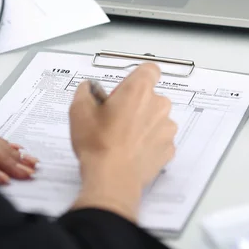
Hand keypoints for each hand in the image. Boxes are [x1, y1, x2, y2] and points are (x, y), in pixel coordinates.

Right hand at [68, 63, 177, 221]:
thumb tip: (89, 89)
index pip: (150, 70)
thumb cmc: (98, 143)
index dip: (136, 79)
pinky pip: (159, 139)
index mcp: (139, 89)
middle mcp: (159, 105)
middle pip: (151, 97)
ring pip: (156, 119)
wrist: (112, 178)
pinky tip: (131, 151)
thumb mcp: (79, 110)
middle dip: (137, 104)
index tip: (124, 91)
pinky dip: (149, 143)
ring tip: (122, 139)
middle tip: (116, 119)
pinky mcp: (169, 149)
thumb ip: (85, 91)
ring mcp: (167, 128)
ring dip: (144, 124)